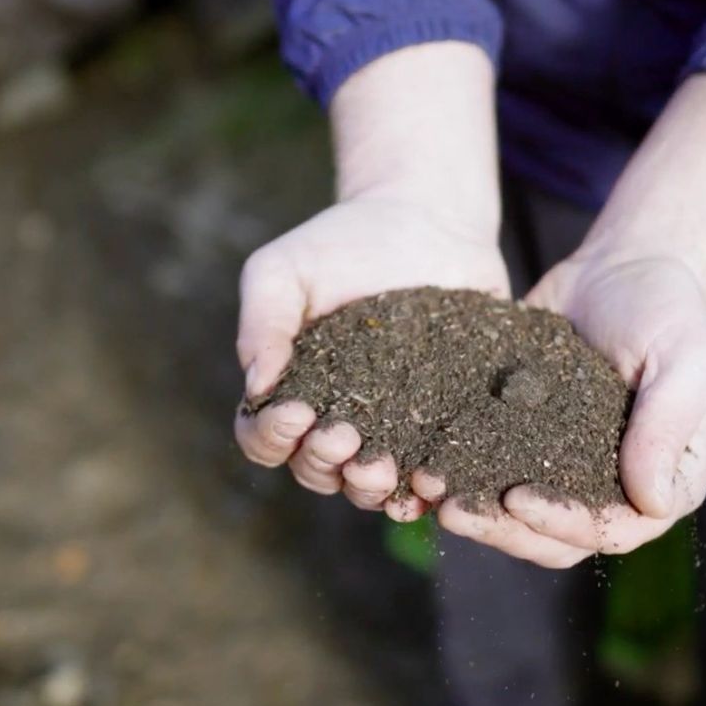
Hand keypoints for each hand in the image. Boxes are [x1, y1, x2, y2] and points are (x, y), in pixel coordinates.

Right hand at [233, 41, 504, 520]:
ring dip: (373, 485)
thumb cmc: (341, 243)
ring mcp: (396, 427)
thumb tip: (256, 387)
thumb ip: (263, 324)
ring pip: (374, 483)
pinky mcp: (449, 421)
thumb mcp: (284, 270)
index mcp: (292, 392)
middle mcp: (341, 420)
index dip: (273, 434)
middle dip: (326, 461)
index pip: (264, 437)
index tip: (295, 410)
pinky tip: (439, 482)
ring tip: (386, 467)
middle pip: (318, 469)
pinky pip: (438, 467)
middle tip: (344, 437)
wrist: (426, 219)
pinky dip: (435, 486)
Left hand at [434, 73, 705, 567]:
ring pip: (517, 517)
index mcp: (661, 484)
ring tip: (428, 486)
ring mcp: (566, 470)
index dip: (564, 525)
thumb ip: (668, 428)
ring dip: (475, 513)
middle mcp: (613, 490)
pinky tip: (421, 458)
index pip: (612, 530)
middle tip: (455, 508)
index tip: (519, 499)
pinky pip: (492, 472)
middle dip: (504, 530)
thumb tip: (650, 502)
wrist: (625, 268)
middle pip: (557, 538)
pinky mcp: (526, 442)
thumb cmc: (669, 313)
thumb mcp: (686, 363)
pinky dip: (459, 473)